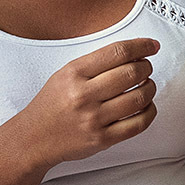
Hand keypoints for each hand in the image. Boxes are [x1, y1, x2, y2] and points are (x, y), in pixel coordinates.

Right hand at [18, 38, 159, 165]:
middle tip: (146, 67)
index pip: (117, 52)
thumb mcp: (65, 75)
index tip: (152, 46)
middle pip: (132, 73)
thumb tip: (135, 52)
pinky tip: (147, 106)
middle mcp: (83, 95)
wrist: (33, 138)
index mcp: (74, 74)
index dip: (141, 46)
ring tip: (146, 85)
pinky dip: (150, 112)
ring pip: (140, 98)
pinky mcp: (102, 139)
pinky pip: (139, 123)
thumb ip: (96, 63)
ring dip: (150, 88)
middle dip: (146, 67)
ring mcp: (93, 118)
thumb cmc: (52, 104)